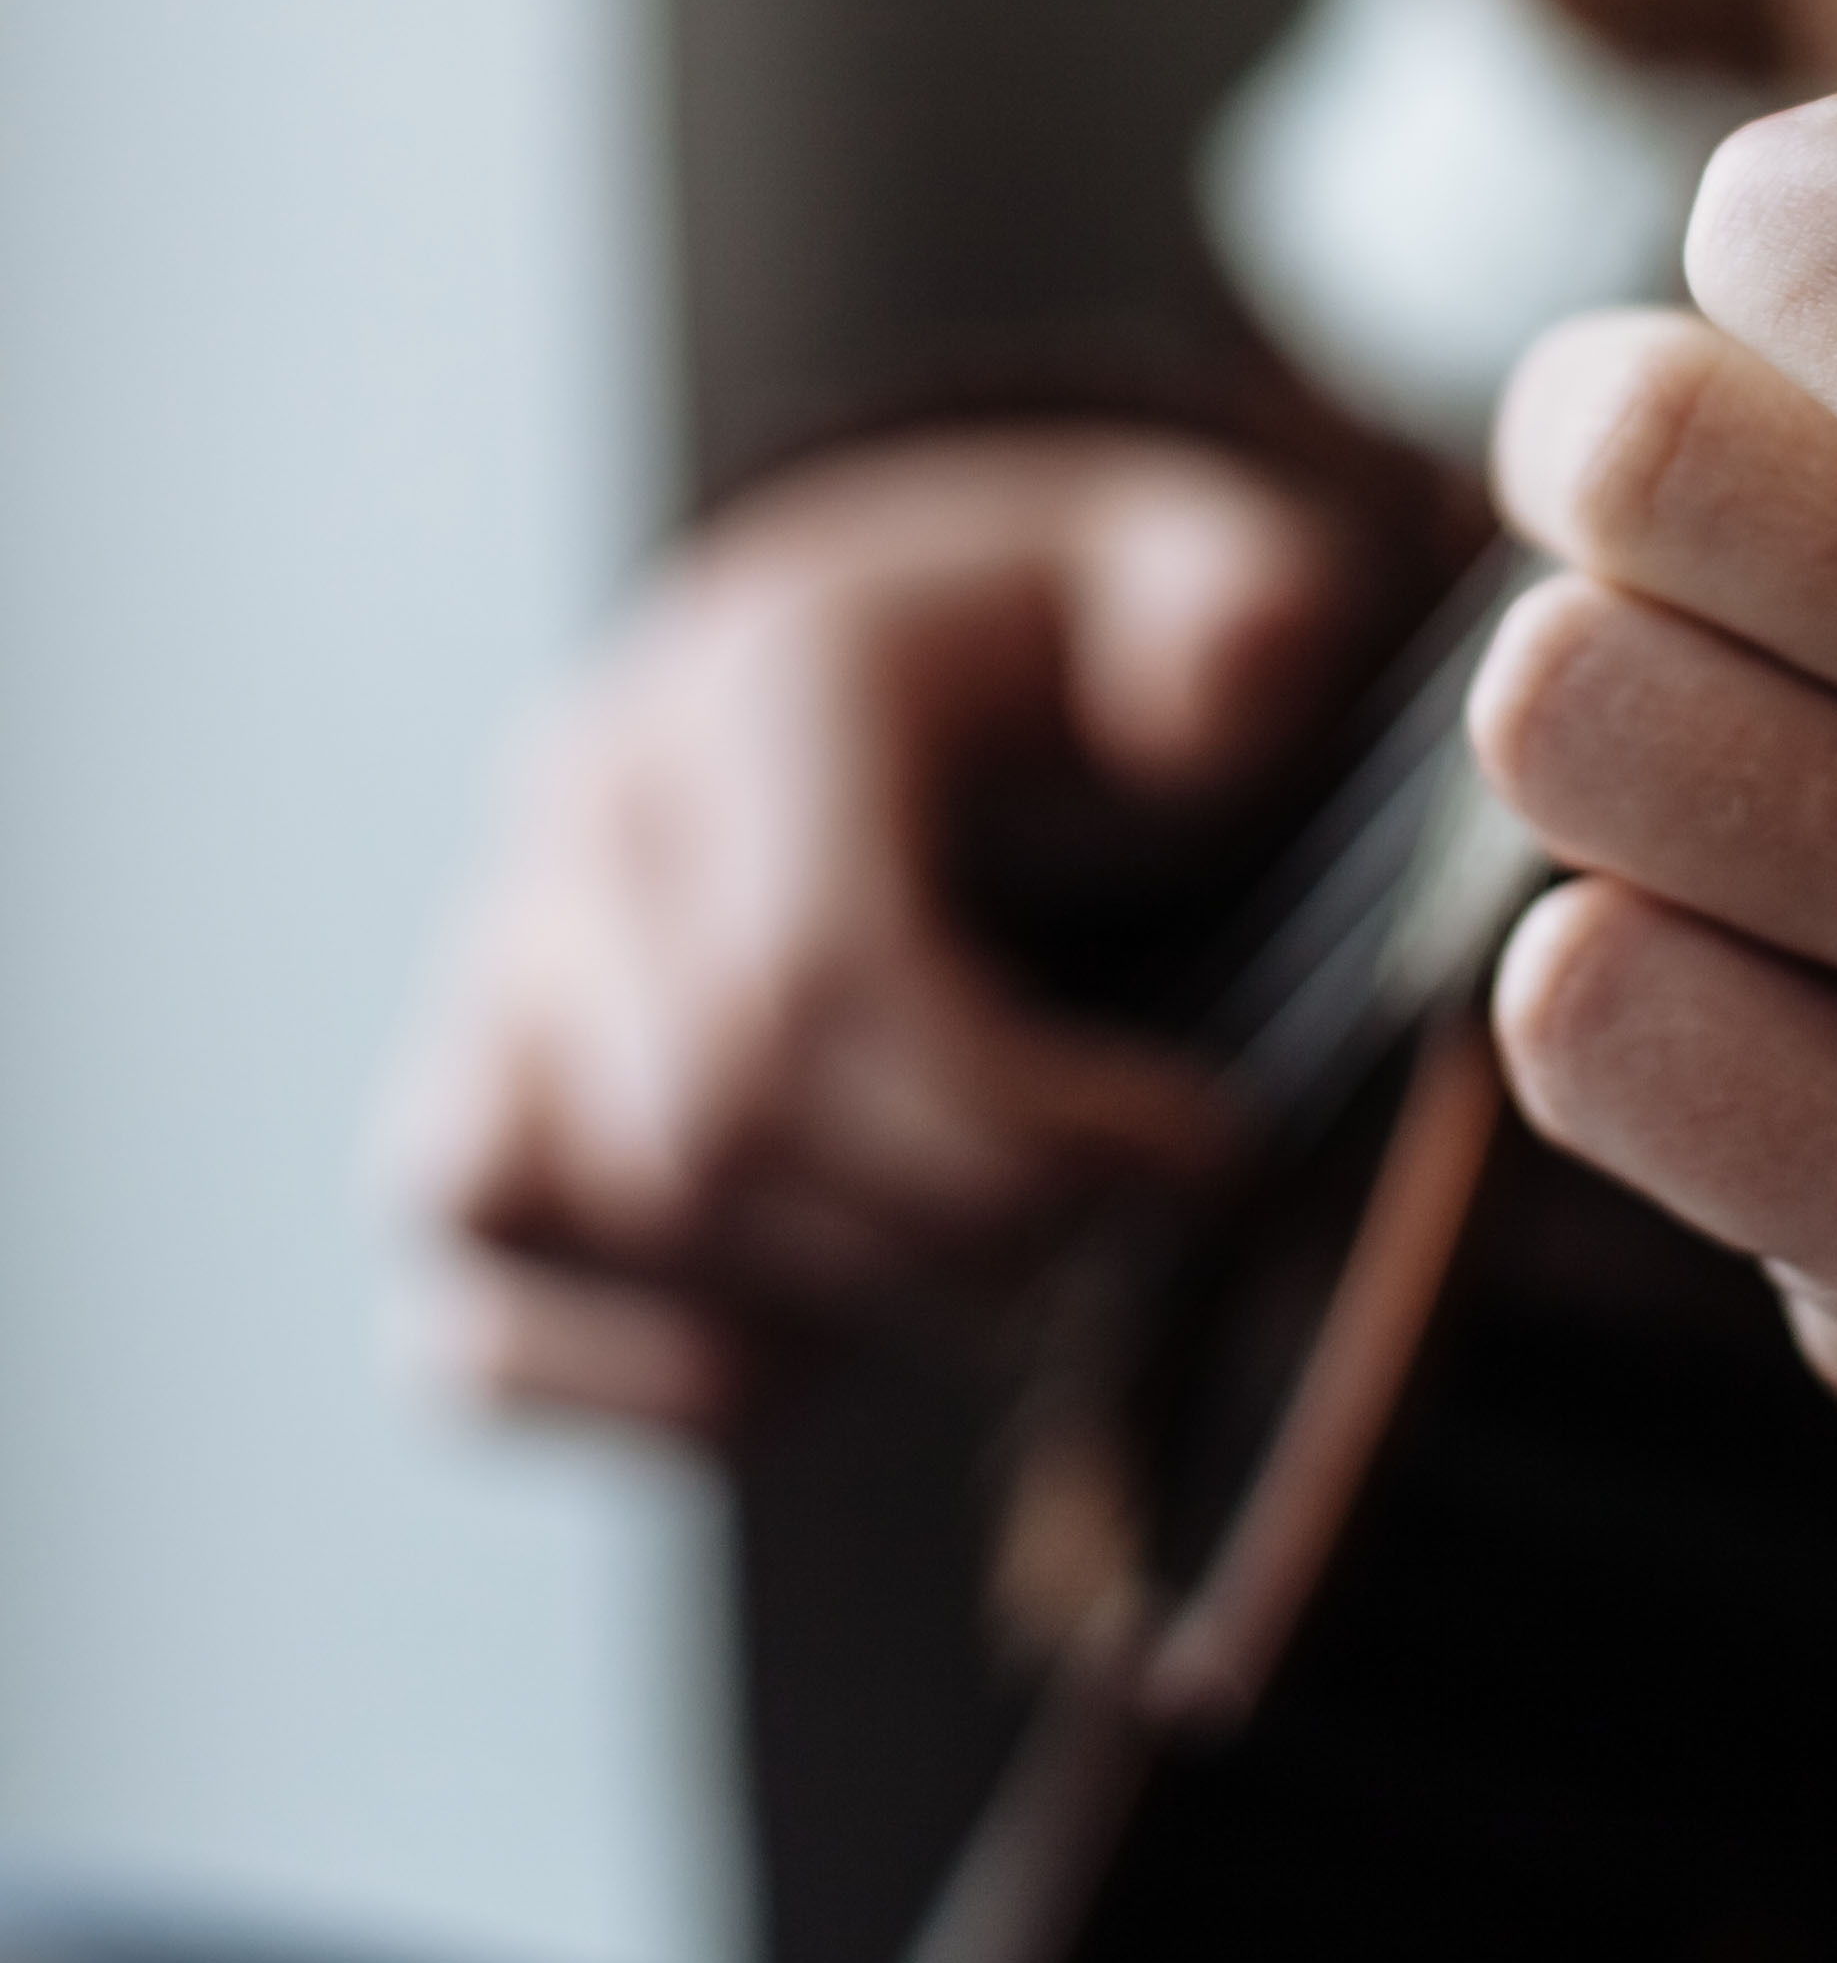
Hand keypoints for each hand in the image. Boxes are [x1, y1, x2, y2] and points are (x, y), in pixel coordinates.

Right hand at [391, 429, 1365, 1435]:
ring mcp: (501, 964)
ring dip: (808, 1294)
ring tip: (1004, 1258)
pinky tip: (838, 1335)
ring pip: (553, 1206)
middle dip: (959, 1223)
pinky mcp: (471, 1109)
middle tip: (1134, 1224)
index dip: (1024, 1123)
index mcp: (769, 677)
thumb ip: (1252, 611)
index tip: (1209, 1160)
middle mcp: (590, 809)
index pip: (818, 977)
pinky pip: (460, 1320)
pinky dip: (643, 1379)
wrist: (965, 659)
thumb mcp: (1223, 583)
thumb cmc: (1111, 651)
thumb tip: (1240, 666)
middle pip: (705, 1120)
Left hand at [1473, 0, 1836, 1648]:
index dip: (1801, 217)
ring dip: (1625, 688)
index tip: (1836, 238)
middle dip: (1638, 429)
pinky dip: (1637, 959)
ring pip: (1567, 717)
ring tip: (1788, 722)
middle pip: (1657, 468)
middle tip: (1742, 486)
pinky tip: (1811, 960)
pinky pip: (1571, 1006)